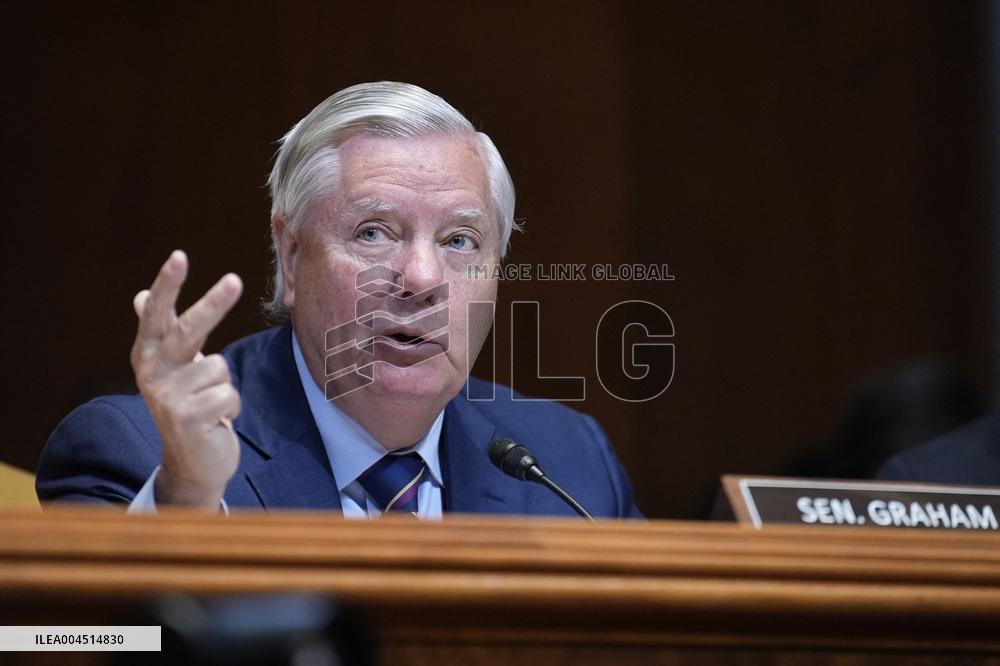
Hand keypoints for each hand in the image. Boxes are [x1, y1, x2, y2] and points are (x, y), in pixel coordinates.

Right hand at [130, 250, 243, 507]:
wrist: (193, 462)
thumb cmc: (188, 406)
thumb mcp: (173, 368)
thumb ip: (160, 332)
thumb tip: (138, 295)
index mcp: (148, 355)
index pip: (157, 314)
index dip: (167, 285)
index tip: (180, 256)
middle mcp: (152, 372)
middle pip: (188, 330)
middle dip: (213, 304)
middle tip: (235, 279)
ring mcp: (167, 396)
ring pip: (220, 367)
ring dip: (225, 386)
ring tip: (210, 404)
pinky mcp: (187, 418)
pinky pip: (229, 394)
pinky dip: (232, 407)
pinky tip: (215, 421)